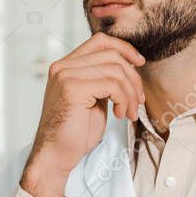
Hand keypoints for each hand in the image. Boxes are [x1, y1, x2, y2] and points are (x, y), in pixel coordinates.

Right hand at [20, 33, 145, 196]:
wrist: (56, 155)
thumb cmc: (75, 132)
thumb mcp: (93, 98)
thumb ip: (104, 79)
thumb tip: (131, 66)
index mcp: (67, 66)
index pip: (100, 41)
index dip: (124, 48)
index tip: (139, 63)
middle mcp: (63, 66)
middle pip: (112, 55)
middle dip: (133, 78)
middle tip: (137, 101)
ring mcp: (66, 76)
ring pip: (115, 70)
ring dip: (130, 93)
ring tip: (128, 112)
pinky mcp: (72, 89)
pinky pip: (112, 84)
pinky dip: (123, 99)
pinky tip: (119, 114)